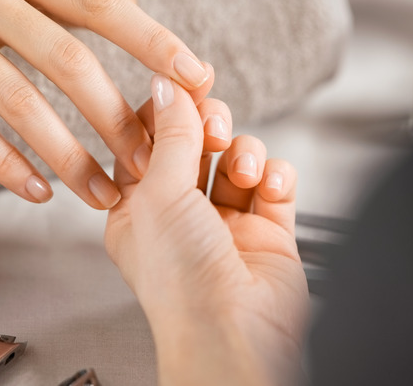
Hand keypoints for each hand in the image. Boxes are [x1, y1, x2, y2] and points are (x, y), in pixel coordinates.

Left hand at [105, 74, 308, 384]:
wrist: (231, 332)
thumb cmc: (179, 278)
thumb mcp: (159, 194)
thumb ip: (169, 135)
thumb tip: (166, 85)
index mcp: (138, 207)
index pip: (148, 142)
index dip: (165, 109)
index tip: (182, 79)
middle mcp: (180, 212)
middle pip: (196, 144)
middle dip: (208, 126)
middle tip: (214, 124)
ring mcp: (225, 221)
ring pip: (238, 157)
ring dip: (243, 153)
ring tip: (241, 171)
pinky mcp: (268, 230)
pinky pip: (275, 182)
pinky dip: (275, 176)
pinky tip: (268, 188)